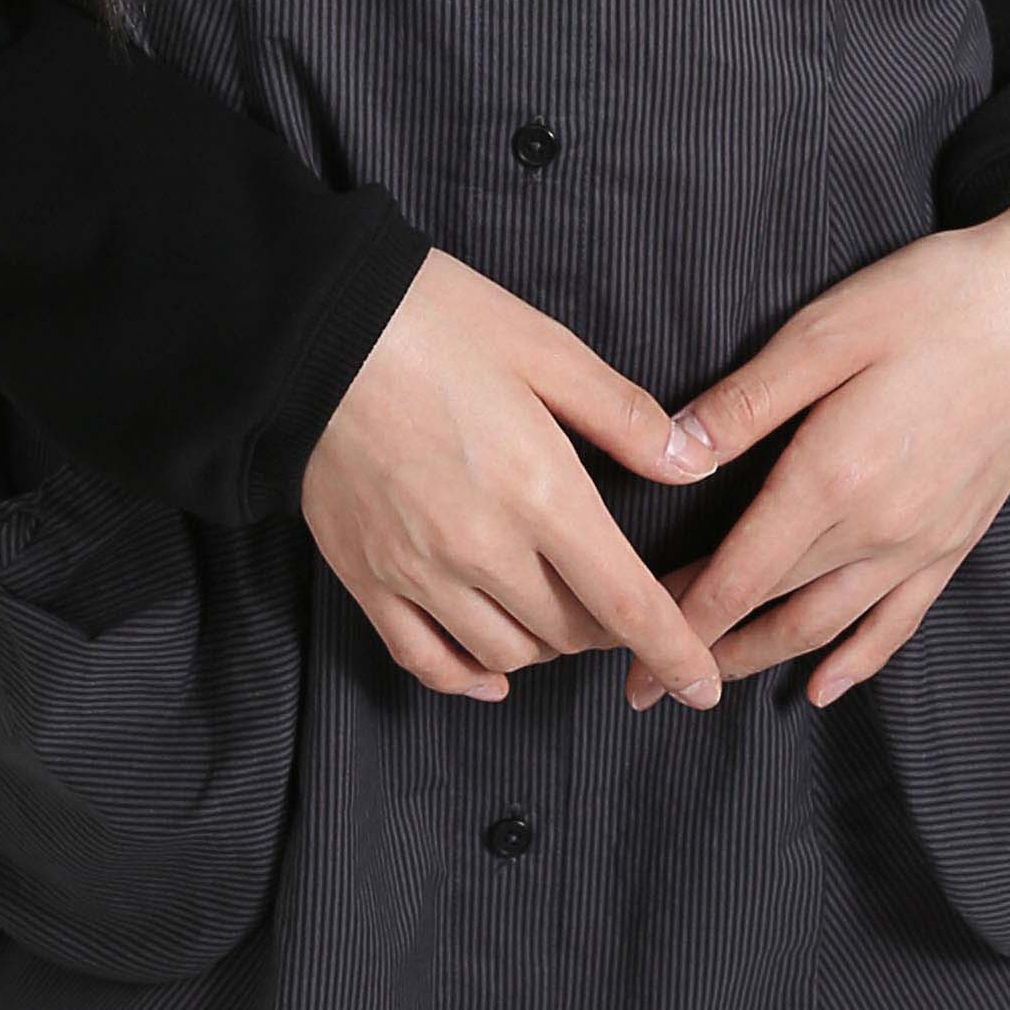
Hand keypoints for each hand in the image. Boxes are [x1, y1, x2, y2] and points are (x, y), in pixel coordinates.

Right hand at [301, 246, 728, 709]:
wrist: (306, 332)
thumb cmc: (432, 322)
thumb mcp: (545, 348)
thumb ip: (624, 417)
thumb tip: (695, 463)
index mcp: (541, 493)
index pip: (626, 602)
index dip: (675, 651)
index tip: (703, 686)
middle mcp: (482, 549)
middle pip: (571, 633)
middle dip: (611, 629)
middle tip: (622, 599)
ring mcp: (418, 572)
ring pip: (507, 654)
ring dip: (548, 646)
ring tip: (559, 613)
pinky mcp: (366, 578)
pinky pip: (425, 659)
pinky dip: (468, 677)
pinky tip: (492, 671)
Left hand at [634, 191, 1009, 710]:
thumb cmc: (936, 298)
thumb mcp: (826, 331)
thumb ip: (745, 402)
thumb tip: (670, 453)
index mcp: (833, 477)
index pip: (737, 577)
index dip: (678, 624)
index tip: (629, 662)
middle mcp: (880, 528)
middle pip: (773, 610)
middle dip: (703, 649)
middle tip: (644, 678)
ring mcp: (925, 541)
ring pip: (829, 627)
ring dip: (764, 660)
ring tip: (710, 680)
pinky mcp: (958, 538)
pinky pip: (900, 621)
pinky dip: (858, 661)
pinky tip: (823, 687)